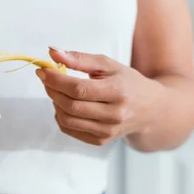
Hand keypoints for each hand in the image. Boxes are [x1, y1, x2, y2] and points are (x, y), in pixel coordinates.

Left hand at [36, 47, 162, 145]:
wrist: (151, 110)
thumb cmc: (126, 82)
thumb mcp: (108, 65)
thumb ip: (80, 58)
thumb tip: (51, 52)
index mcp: (118, 92)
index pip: (78, 89)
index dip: (56, 80)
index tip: (42, 70)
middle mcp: (114, 115)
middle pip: (71, 105)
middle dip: (52, 90)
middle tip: (46, 79)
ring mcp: (107, 131)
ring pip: (66, 120)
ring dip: (54, 103)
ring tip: (56, 91)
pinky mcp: (100, 141)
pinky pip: (69, 130)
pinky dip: (60, 116)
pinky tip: (64, 105)